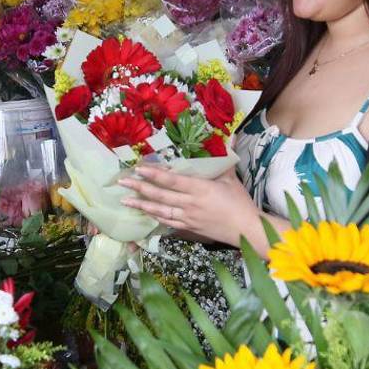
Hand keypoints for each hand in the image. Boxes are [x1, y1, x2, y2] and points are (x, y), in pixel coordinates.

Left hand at [119, 165, 265, 248]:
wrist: (246, 230)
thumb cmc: (240, 202)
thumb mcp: (231, 178)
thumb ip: (225, 159)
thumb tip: (230, 137)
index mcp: (200, 189)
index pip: (172, 181)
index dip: (154, 174)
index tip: (139, 169)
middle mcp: (190, 203)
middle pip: (160, 195)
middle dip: (139, 188)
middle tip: (122, 183)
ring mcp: (187, 217)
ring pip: (159, 210)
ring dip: (141, 205)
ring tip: (125, 201)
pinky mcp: (189, 228)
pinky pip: (167, 222)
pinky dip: (154, 217)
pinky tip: (144, 213)